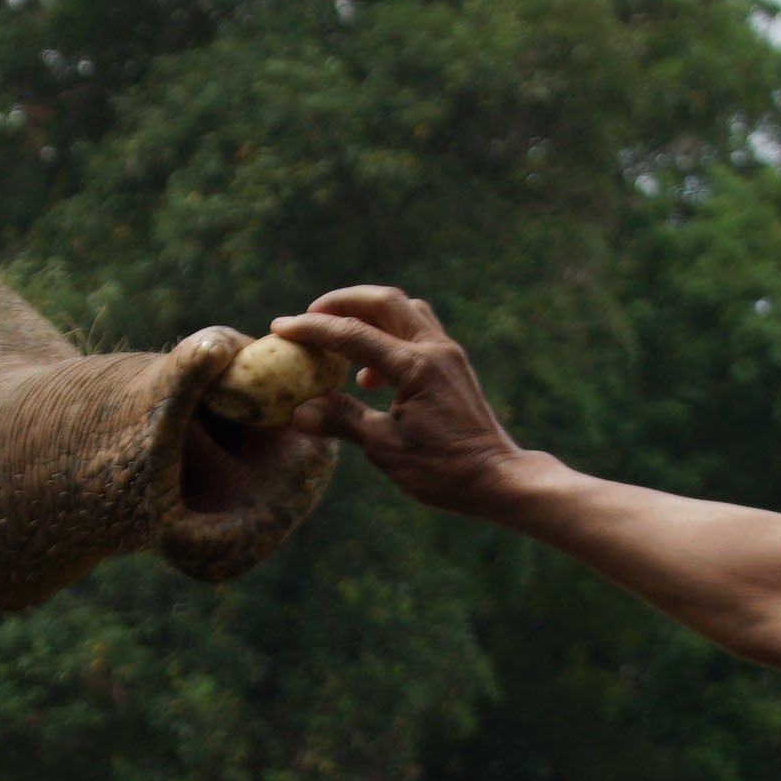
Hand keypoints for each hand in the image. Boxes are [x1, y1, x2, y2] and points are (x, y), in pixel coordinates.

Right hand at [272, 287, 529, 516]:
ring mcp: (448, 355)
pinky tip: (369, 375)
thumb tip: (297, 412)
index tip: (280, 328)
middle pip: (384, 301)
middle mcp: (435, 350)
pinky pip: (416, 333)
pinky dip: (386, 337)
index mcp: (416, 367)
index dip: (312, 329)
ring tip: (337, 337)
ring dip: (368, 315)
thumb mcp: (386, 449)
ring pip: (404, 311)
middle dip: (342, 302)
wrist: (499, 479)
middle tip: (310, 316)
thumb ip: (342, 421)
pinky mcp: (452, 366)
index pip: (353, 335)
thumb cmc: (445, 471)